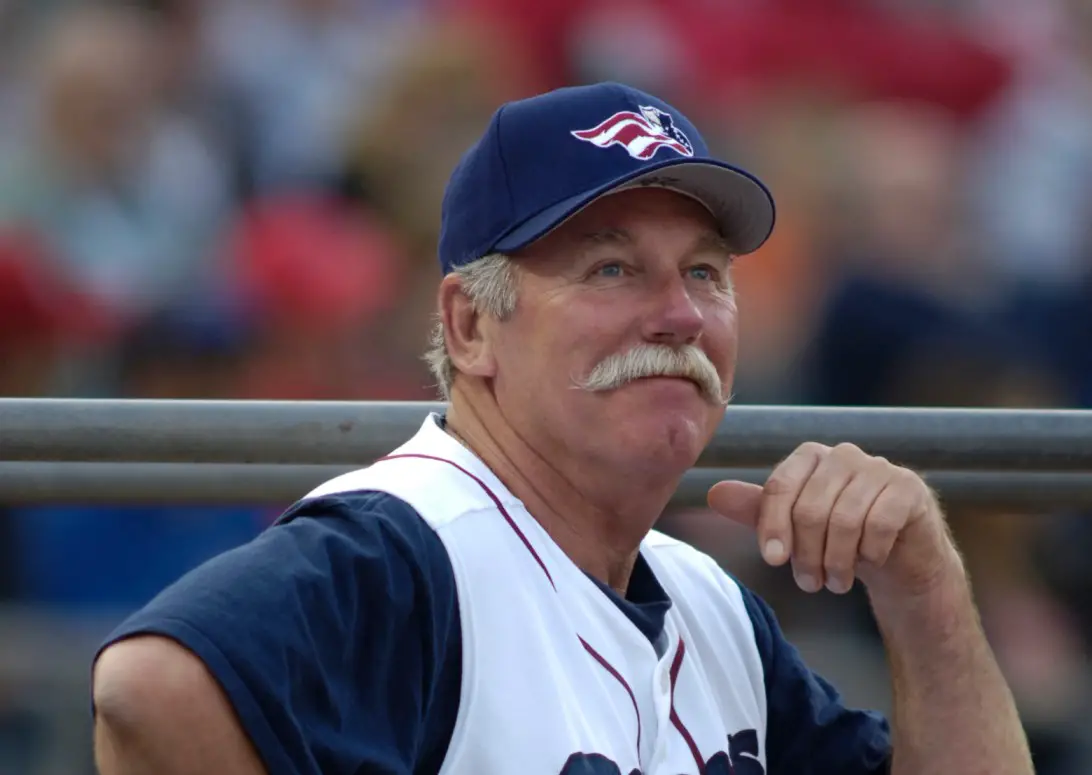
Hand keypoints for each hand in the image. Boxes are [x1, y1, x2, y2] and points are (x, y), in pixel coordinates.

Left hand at [707, 442, 961, 597]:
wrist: (896, 557)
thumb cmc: (837, 538)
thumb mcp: (793, 527)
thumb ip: (758, 510)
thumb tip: (714, 494)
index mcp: (810, 456)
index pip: (780, 488)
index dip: (773, 527)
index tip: (773, 561)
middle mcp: (844, 455)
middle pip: (810, 509)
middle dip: (806, 555)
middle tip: (809, 583)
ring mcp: (880, 468)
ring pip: (844, 520)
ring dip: (837, 562)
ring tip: (834, 583)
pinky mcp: (909, 489)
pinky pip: (879, 525)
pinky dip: (869, 554)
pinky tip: (869, 563)